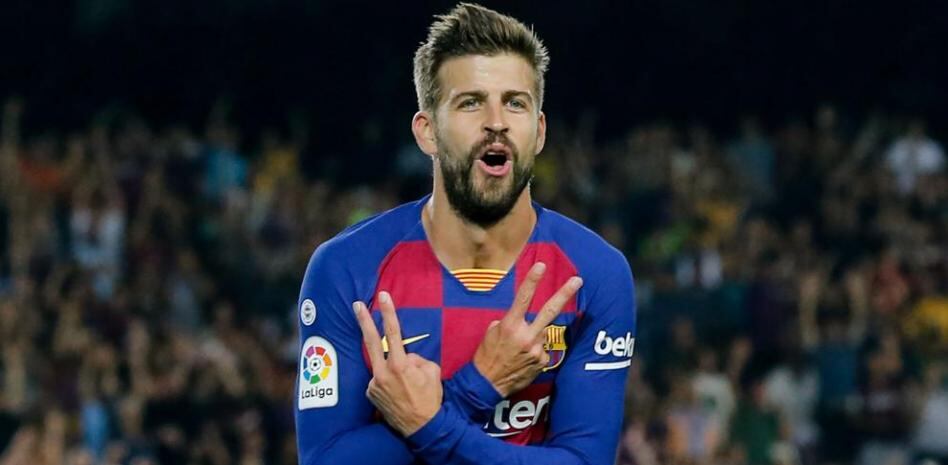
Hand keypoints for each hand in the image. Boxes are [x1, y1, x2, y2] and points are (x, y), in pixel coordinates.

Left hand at [354, 291, 442, 436]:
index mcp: (400, 364)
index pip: (392, 332)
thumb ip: (417, 358)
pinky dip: (387, 380)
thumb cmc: (430, 398)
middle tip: (356, 305)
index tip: (383, 297)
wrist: (422, 427)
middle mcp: (383, 372)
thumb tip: (405, 356)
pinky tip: (398, 391)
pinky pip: (379, 379)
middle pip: (371, 341)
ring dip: (390, 367)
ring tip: (405, 384)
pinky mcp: (370, 393)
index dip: (388, 312)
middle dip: (363, 321)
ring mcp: (374, 384)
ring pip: (381, 364)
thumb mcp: (432, 372)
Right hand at [473, 262, 582, 396]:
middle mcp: (526, 336)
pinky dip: (535, 350)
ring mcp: (537, 350)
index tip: (542, 265)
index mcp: (510, 325)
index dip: (533, 280)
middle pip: (549, 311)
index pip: (523, 298)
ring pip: (544, 332)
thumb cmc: (486, 355)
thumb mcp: (491, 333)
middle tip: (578, 280)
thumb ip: (509, 322)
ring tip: (519, 349)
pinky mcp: (543, 362)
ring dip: (535, 335)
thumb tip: (521, 319)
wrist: (488, 384)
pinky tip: (523, 359)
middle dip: (564, 294)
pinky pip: (543, 349)